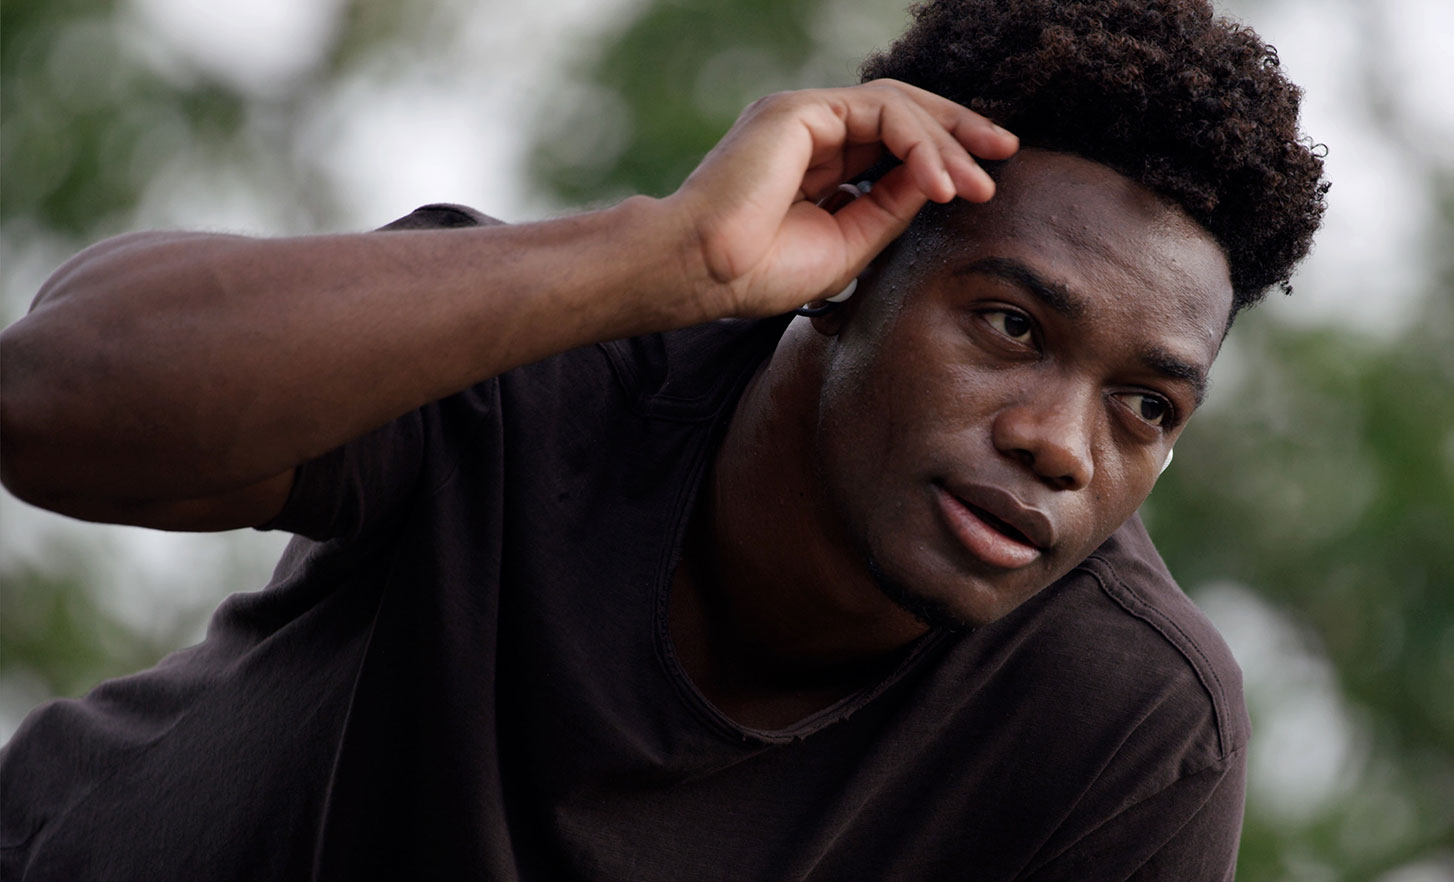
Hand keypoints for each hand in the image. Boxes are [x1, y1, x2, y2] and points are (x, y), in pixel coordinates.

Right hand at [663, 79, 1017, 318]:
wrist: (701, 273)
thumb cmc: (758, 272)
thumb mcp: (848, 243)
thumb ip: (889, 208)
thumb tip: (940, 181)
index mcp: (816, 161)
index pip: (892, 142)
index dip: (942, 155)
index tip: (984, 182)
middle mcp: (810, 130)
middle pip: (903, 112)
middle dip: (959, 130)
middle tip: (1005, 153)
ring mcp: (803, 115)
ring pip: (898, 107)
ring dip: (945, 142)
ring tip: (974, 184)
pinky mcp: (799, 112)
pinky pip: (880, 113)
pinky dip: (918, 143)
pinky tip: (939, 181)